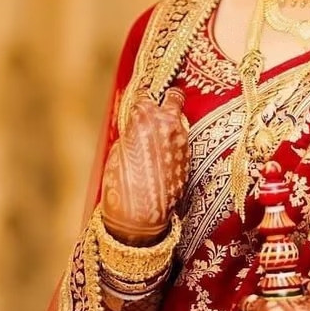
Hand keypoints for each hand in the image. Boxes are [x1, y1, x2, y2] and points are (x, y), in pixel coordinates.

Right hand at [100, 88, 188, 244]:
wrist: (142, 215)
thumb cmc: (121, 183)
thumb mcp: (119, 151)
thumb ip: (132, 132)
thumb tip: (137, 126)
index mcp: (145, 118)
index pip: (145, 95)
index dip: (141, 100)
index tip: (139, 103)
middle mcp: (168, 124)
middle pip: (174, 97)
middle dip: (167, 99)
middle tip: (159, 106)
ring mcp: (183, 140)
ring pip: (181, 120)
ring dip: (171, 123)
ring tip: (159, 134)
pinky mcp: (190, 156)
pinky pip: (183, 140)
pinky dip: (175, 142)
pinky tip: (164, 153)